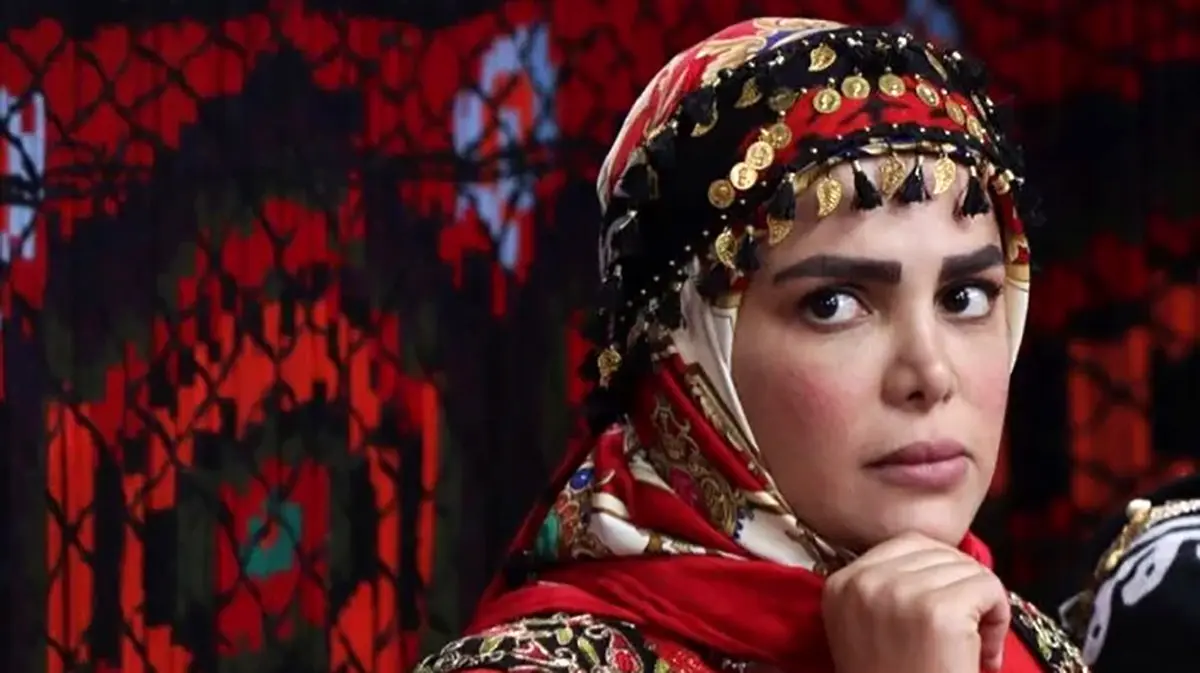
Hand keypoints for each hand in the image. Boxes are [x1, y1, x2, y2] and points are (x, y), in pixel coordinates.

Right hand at [822, 532, 1009, 672]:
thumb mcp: (869, 630)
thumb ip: (888, 589)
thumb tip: (943, 559)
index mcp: (841, 585)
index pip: (907, 544)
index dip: (938, 576)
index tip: (943, 617)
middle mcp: (864, 581)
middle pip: (939, 553)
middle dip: (962, 590)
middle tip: (966, 638)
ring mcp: (901, 593)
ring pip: (968, 568)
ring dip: (983, 607)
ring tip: (973, 649)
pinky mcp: (939, 611)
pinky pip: (988, 587)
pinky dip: (998, 620)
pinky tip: (985, 655)